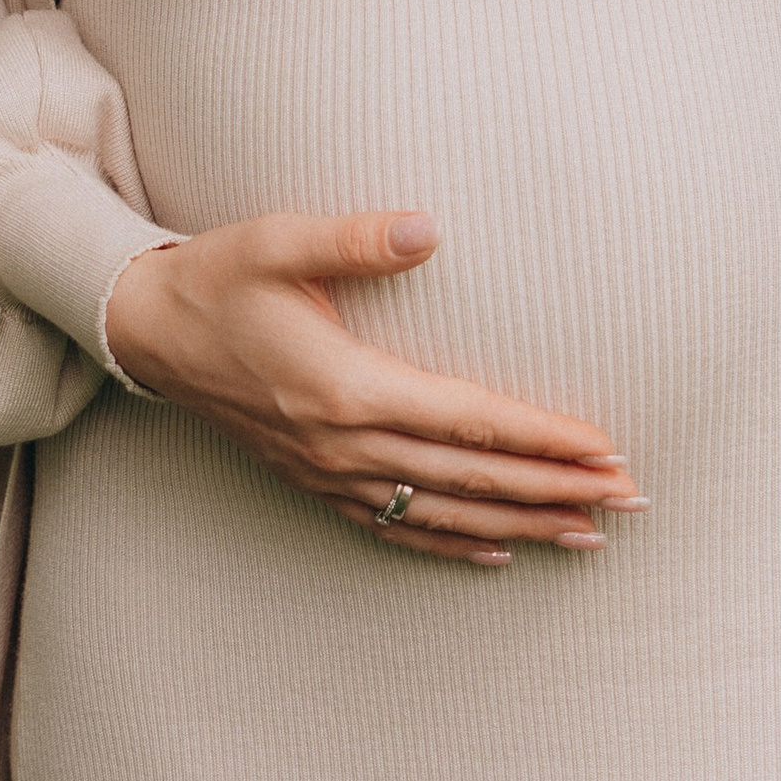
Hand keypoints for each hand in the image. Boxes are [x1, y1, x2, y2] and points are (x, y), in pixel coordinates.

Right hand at [103, 207, 643, 568]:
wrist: (148, 330)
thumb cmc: (219, 276)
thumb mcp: (279, 240)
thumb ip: (356, 237)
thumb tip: (430, 228)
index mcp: (347, 388)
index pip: (471, 422)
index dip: (543, 439)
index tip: (606, 450)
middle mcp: (345, 444)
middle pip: (473, 478)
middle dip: (557, 491)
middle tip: (631, 499)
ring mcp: (330, 473)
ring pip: (444, 513)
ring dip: (522, 525)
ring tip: (590, 534)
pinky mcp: (316, 482)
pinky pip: (396, 528)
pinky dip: (452, 545)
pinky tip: (495, 553)